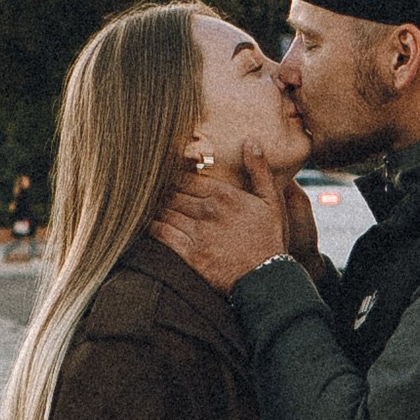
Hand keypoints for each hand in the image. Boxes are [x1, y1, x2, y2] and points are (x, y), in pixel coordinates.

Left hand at [149, 142, 300, 293]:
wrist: (266, 278)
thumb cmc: (269, 238)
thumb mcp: (271, 201)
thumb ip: (259, 170)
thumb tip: (250, 142)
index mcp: (224, 195)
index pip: (187, 177)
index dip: (174, 176)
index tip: (166, 176)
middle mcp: (208, 211)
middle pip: (173, 193)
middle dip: (162, 191)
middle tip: (151, 188)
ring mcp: (198, 233)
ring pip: (166, 211)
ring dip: (156, 207)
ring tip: (148, 204)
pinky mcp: (190, 254)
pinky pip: (163, 234)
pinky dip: (153, 226)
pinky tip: (148, 223)